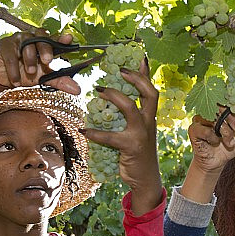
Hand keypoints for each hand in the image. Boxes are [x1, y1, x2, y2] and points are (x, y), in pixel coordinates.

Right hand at [0, 31, 80, 107]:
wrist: (6, 79)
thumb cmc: (27, 74)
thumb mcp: (45, 78)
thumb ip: (60, 81)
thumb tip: (77, 90)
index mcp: (44, 44)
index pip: (55, 39)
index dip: (61, 38)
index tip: (69, 38)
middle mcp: (33, 37)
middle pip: (41, 36)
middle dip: (45, 48)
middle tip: (47, 60)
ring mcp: (19, 39)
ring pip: (26, 44)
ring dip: (29, 60)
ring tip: (30, 72)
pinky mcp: (5, 44)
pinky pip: (11, 54)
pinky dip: (14, 69)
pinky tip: (16, 80)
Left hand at [81, 57, 162, 215]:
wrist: (145, 180)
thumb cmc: (138, 155)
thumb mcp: (137, 134)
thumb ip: (129, 119)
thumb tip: (111, 104)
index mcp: (150, 117)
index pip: (151, 89)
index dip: (146, 72)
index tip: (139, 55)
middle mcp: (149, 122)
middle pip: (150, 93)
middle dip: (135, 78)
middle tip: (119, 70)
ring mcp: (141, 134)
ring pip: (130, 108)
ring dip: (114, 96)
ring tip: (99, 90)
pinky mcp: (131, 147)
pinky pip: (111, 136)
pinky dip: (95, 133)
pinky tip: (83, 130)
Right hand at [187, 109, 234, 175]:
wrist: (218, 161)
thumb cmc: (229, 145)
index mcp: (221, 109)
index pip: (227, 100)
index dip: (234, 111)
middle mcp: (209, 111)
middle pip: (220, 107)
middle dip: (231, 120)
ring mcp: (199, 120)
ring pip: (213, 120)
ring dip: (224, 132)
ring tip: (228, 141)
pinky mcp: (193, 130)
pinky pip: (204, 130)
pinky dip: (213, 138)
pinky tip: (215, 143)